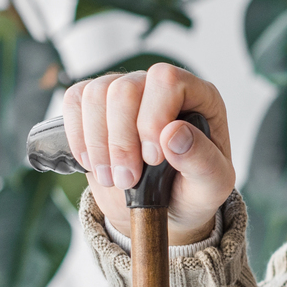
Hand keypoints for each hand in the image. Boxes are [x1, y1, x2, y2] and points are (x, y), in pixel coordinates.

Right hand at [61, 65, 234, 245]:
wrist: (166, 205)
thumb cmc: (193, 188)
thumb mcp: (212, 185)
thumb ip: (203, 161)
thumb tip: (174, 134)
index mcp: (199, 97)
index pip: (167, 81)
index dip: (153, 119)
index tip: (153, 158)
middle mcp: (161, 87)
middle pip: (125, 88)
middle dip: (120, 141)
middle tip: (127, 179)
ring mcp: (127, 90)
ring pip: (96, 94)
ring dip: (98, 143)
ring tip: (112, 178)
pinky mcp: (98, 103)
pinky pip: (74, 100)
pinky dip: (78, 136)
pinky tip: (92, 163)